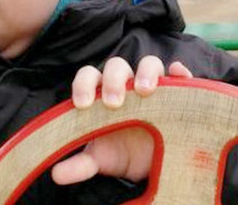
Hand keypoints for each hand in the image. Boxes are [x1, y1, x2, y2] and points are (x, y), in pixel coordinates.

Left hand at [52, 56, 192, 184]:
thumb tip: (57, 174)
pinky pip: (180, 75)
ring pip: (150, 63)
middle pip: (118, 66)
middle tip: (113, 104)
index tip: (82, 105)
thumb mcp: (102, 160)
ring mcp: (154, 87)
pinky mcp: (177, 94)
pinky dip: (179, 71)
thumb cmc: (123, 154)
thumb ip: (81, 164)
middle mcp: (128, 86)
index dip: (83, 84)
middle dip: (114, 80)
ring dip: (146, 71)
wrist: (153, 165)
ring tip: (144, 91)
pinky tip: (176, 73)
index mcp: (103, 95)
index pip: (90, 76)